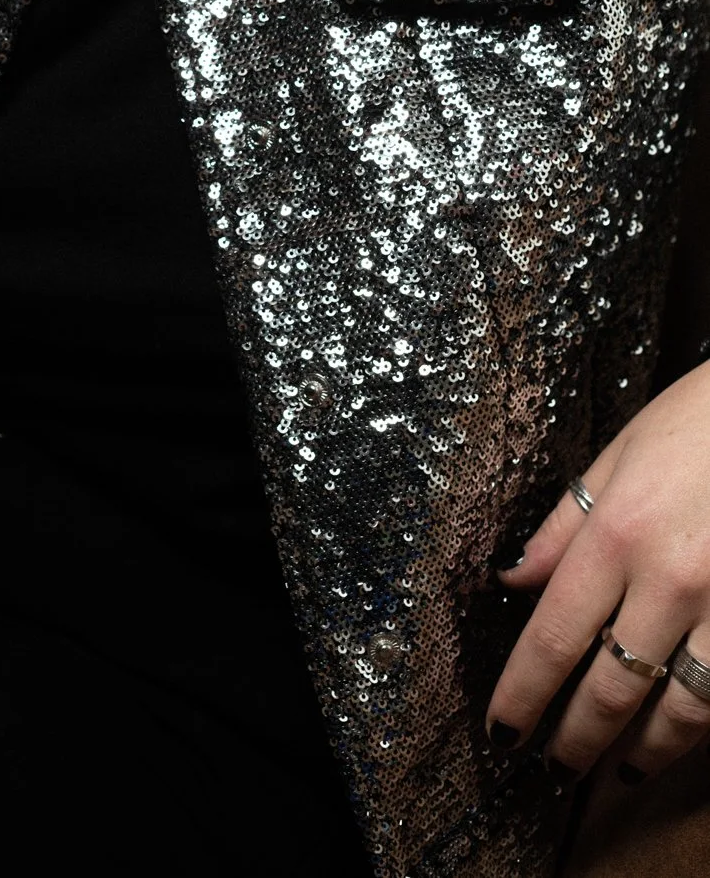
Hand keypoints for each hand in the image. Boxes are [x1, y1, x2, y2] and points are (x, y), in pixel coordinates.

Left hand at [486, 358, 709, 785]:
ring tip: (619, 771)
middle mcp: (673, 581)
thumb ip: (565, 524)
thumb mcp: (620, 454)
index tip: (502, 730)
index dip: (524, 694)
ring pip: (684, 712)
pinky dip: (702, 722)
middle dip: (577, 739)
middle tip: (552, 768)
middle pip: (614, 689)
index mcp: (620, 533)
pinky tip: (680, 732)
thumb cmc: (699, 420)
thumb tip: (513, 579)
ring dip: (646, 751)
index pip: (554, 637)